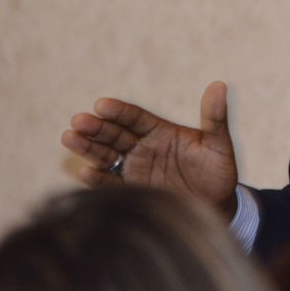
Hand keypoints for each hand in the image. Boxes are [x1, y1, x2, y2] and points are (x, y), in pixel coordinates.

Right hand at [61, 81, 239, 220]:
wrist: (217, 205)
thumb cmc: (218, 170)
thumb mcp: (218, 143)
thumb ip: (214, 117)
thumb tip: (220, 85)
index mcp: (161, 131)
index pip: (136, 117)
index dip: (119, 111)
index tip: (101, 104)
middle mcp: (143, 147)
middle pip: (115, 134)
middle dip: (97, 127)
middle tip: (78, 120)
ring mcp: (135, 169)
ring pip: (107, 155)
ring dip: (88, 147)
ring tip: (69, 137)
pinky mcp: (133, 191)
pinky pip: (112, 183)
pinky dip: (99, 178)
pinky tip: (86, 171)